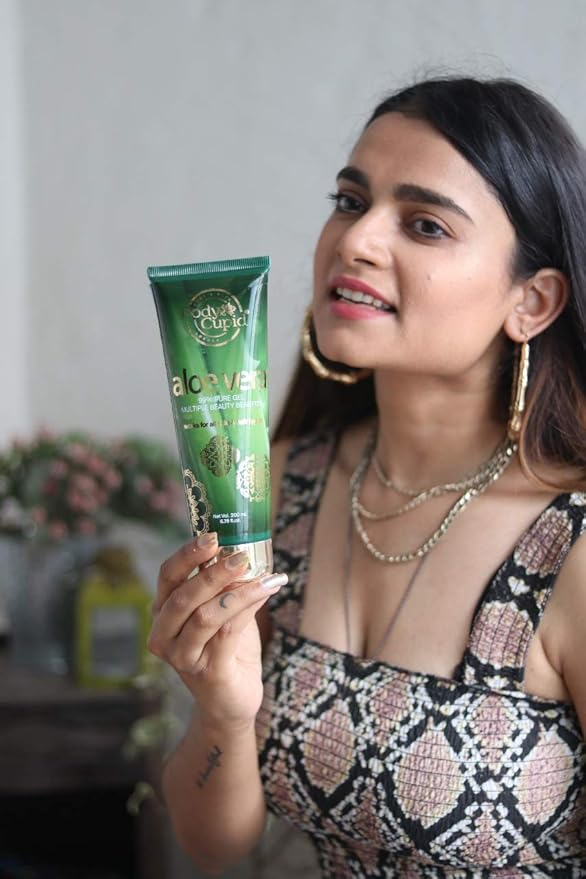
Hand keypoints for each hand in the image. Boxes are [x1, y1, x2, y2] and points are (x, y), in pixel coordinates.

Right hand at [148, 533, 285, 730]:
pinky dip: (248, 608)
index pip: (167, 576)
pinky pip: (226, 633)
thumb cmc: (227, 650)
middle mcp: (164, 635)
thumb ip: (227, 586)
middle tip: (240, 555)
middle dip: (213, 571)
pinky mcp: (206, 672)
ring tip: (263, 575)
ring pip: (205, 615)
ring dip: (237, 591)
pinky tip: (266, 592)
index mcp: (163, 612)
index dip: (187, 554)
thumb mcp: (224, 611)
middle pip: (183, 595)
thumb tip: (246, 551)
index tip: (212, 535)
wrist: (231, 702)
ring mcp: (182, 657)